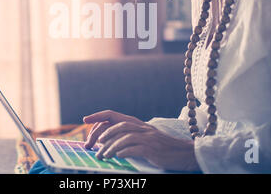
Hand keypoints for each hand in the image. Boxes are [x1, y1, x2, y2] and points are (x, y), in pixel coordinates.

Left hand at [83, 110, 199, 171]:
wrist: (185, 153)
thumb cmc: (163, 148)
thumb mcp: (145, 138)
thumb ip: (128, 137)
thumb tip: (107, 142)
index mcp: (138, 124)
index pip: (114, 115)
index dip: (99, 116)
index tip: (85, 119)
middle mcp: (142, 127)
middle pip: (117, 125)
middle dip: (101, 135)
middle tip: (92, 147)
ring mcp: (148, 137)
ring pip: (124, 137)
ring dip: (110, 147)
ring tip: (102, 156)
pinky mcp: (153, 148)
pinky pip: (135, 148)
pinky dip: (124, 151)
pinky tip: (117, 156)